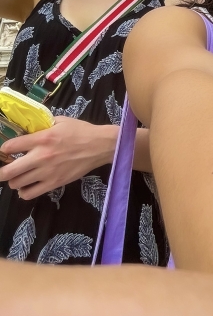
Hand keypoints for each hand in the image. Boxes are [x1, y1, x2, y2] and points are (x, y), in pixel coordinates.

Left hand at [0, 118, 117, 198]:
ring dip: (13, 180)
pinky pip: (30, 194)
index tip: (6, 150)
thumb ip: (43, 125)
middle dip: (2, 171)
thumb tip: (29, 129)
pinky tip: (27, 185)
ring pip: (17, 184)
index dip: (4, 149)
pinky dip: (24, 192)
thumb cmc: (80, 131)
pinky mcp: (54, 183)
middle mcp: (41, 157)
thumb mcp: (60, 121)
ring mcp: (47, 172)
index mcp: (42, 138)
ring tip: (18, 176)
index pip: (11, 146)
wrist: (99, 146)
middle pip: (9, 171)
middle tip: (5, 168)